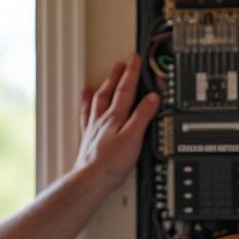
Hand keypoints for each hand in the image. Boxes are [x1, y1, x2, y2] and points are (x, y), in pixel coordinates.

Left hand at [74, 54, 160, 195]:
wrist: (91, 178)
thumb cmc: (110, 162)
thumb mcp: (134, 138)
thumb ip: (142, 116)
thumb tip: (152, 98)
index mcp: (115, 117)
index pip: (125, 89)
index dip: (131, 73)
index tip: (134, 59)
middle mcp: (102, 119)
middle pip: (110, 91)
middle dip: (117, 75)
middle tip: (122, 63)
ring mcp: (94, 127)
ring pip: (98, 100)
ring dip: (103, 86)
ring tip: (106, 76)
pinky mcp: (89, 137)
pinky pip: (86, 114)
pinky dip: (86, 103)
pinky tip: (85, 98)